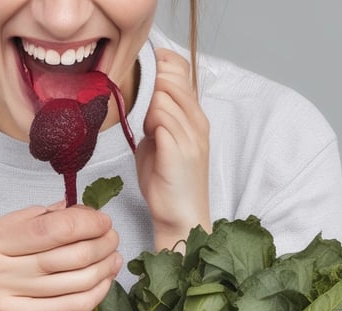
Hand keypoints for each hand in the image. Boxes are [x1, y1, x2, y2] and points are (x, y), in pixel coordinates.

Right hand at [0, 204, 121, 310]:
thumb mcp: (4, 237)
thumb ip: (38, 219)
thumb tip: (78, 209)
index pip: (52, 226)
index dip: (86, 222)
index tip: (103, 221)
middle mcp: (1, 264)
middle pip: (69, 253)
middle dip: (102, 243)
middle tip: (113, 239)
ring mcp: (9, 294)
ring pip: (76, 280)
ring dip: (104, 267)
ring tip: (113, 259)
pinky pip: (73, 304)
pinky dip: (97, 292)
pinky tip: (104, 282)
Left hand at [136, 47, 210, 249]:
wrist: (180, 217)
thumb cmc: (167, 180)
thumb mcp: (161, 140)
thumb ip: (156, 117)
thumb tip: (145, 98)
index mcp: (195, 117)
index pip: (183, 71)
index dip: (163, 63)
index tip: (146, 68)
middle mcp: (197, 123)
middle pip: (172, 80)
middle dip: (151, 86)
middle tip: (143, 109)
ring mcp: (191, 137)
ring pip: (164, 100)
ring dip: (148, 110)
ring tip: (150, 132)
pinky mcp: (179, 152)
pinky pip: (162, 122)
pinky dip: (151, 125)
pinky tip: (150, 137)